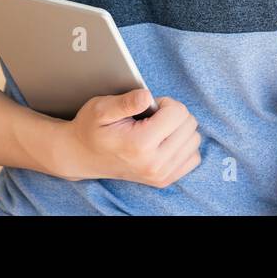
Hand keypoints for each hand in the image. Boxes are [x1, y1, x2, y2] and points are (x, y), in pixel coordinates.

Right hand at [60, 88, 200, 187]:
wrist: (82, 156)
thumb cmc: (92, 128)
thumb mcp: (101, 108)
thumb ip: (126, 102)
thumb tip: (147, 97)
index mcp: (140, 145)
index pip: (178, 112)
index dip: (164, 103)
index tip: (148, 108)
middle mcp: (154, 164)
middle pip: (189, 124)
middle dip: (172, 114)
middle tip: (150, 118)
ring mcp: (160, 175)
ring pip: (194, 139)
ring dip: (179, 129)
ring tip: (155, 129)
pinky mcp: (165, 180)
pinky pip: (193, 157)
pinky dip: (183, 145)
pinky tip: (164, 141)